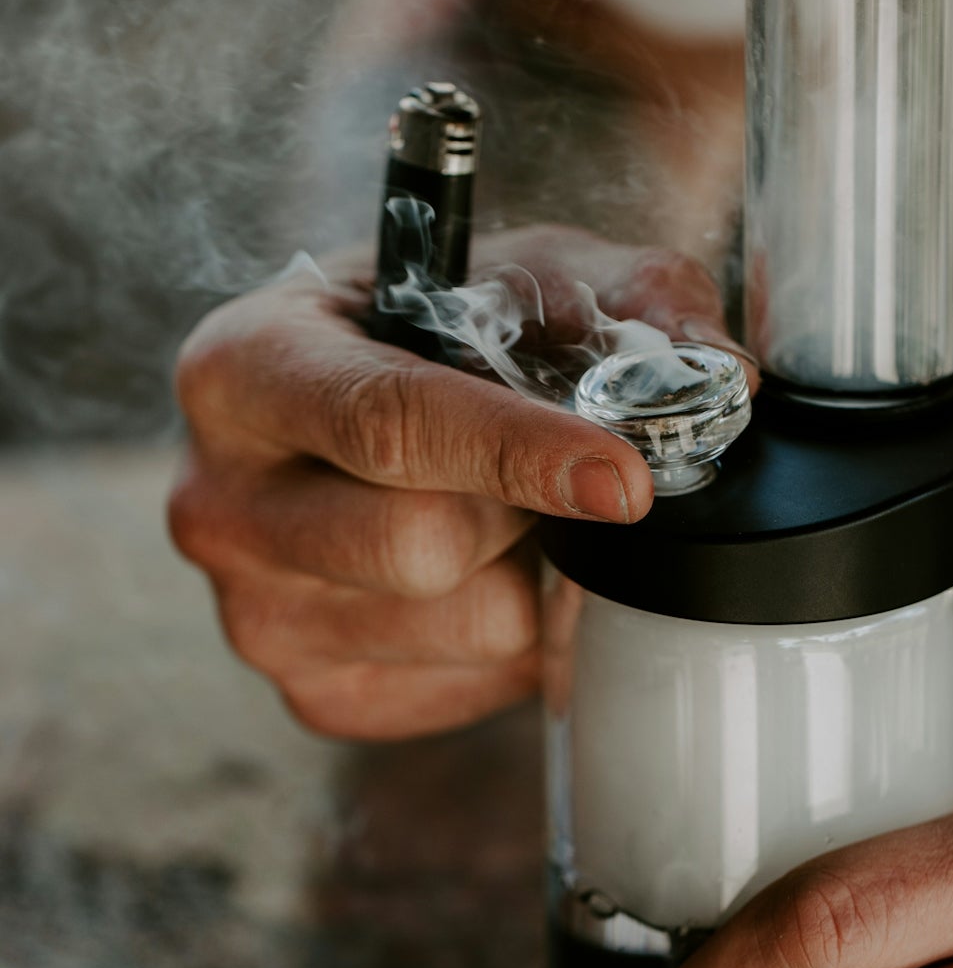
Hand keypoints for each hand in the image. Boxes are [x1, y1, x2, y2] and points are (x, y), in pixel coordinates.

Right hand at [169, 226, 753, 738]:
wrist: (365, 413)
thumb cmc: (435, 333)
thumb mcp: (524, 274)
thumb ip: (630, 295)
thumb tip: (720, 376)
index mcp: (243, 366)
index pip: (383, 421)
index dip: (515, 451)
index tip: (624, 478)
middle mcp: (218, 499)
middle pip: (418, 545)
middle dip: (527, 515)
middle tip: (567, 478)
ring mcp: (253, 612)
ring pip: (464, 629)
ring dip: (534, 577)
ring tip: (521, 519)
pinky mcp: (311, 693)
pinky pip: (464, 690)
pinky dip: (515, 640)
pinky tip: (493, 574)